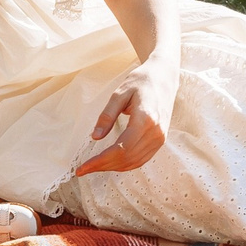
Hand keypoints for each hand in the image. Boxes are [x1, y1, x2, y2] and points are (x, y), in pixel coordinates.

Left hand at [73, 61, 177, 175]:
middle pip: (127, 159)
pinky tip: (111, 163)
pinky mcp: (160, 140)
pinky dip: (125, 164)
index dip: (100, 161)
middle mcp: (155, 132)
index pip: (120, 149)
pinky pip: (142, 159)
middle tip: (83, 169)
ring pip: (134, 162)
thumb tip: (95, 137)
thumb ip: (107, 116)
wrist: (164, 77)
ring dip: (113, 168)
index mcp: (145, 119)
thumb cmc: (141, 81)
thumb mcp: (119, 93)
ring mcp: (160, 138)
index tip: (82, 168)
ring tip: (94, 166)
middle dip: (103, 166)